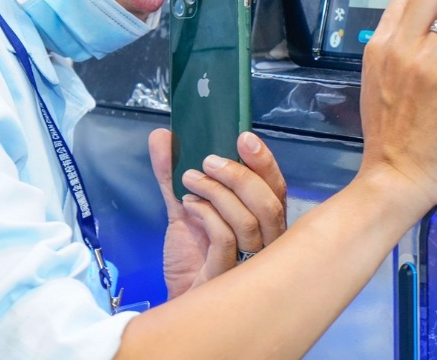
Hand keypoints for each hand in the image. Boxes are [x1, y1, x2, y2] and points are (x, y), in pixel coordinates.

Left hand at [147, 128, 286, 298]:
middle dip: (241, 175)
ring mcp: (250, 260)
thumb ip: (173, 173)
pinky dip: (208, 216)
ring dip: (218, 192)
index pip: (275, 188)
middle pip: (271, 203)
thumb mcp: (182, 207)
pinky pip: (227, 239)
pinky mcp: (230, 275)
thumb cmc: (192, 257)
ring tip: (189, 179)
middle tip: (208, 160)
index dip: (264, 162)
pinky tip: (188, 207)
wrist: (180, 299)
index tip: (243, 138)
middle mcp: (264, 239)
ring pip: (251, 220)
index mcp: (261, 218)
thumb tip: (162, 136)